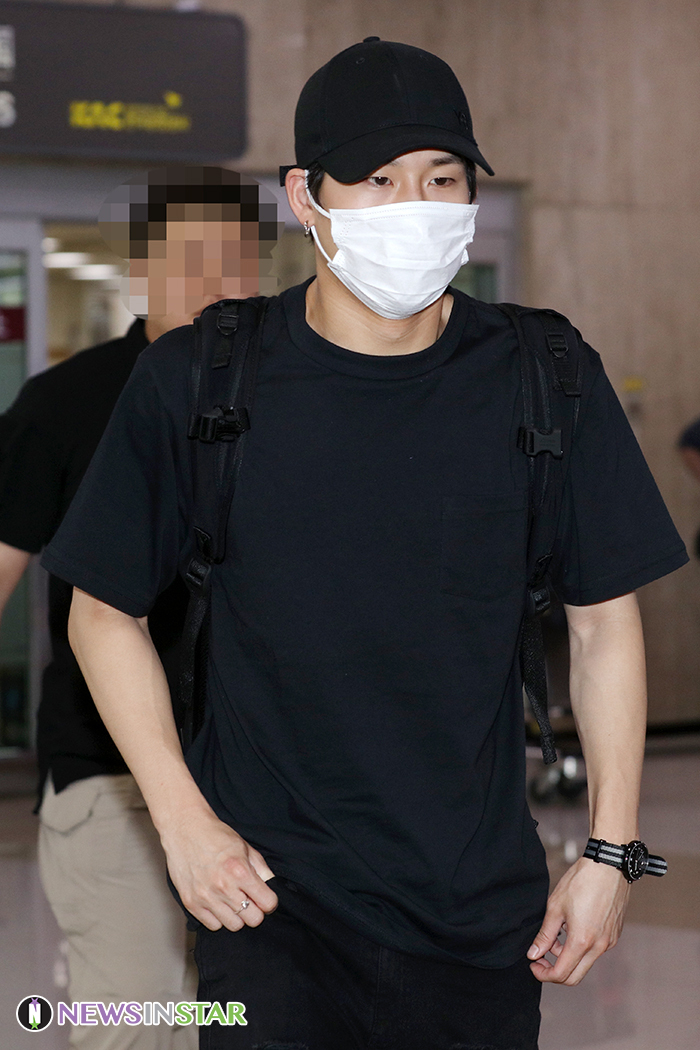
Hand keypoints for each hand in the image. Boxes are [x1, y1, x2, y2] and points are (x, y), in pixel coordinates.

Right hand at [161, 806, 277, 931]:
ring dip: (237, 915)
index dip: (269, 901)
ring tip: (231, 899)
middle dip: (255, 910)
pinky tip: (217, 902)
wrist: (185, 829)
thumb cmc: (215, 836)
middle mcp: (223, 887)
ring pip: (234, 926)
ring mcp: (206, 897)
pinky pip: (213, 926)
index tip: (264, 897)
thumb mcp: (245, 847)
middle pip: (253, 919)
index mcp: (240, 871)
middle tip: (248, 899)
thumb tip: (271, 887)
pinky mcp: (191, 903)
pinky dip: (218, 917)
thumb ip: (261, 869)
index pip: (268, 904)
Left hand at [527, 857, 630, 984]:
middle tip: (541, 957)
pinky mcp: (614, 934)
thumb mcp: (555, 906)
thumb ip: (545, 934)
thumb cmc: (581, 881)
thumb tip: (534, 953)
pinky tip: (572, 926)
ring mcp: (609, 941)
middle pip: (575, 976)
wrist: (609, 866)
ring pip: (585, 962)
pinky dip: (580, 946)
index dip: (544, 974)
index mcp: (582, 942)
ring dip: (567, 956)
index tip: (533, 964)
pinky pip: (595, 950)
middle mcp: (599, 947)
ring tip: (557, 932)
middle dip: (555, 970)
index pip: (561, 974)